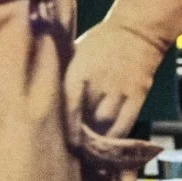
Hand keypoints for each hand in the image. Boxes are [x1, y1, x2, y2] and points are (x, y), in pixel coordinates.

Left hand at [64, 21, 159, 143]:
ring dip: (99, 139)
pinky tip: (110, 144)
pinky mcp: (138, 94)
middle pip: (89, 120)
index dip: (68, 128)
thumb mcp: (74, 54)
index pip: (70, 107)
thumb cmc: (99, 42)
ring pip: (108, 124)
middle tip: (76, 150)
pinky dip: (118, 136)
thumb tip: (43, 92)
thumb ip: (63, 76)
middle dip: (82, 136)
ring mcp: (121, 90)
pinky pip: (127, 122)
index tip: (66, 143)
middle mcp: (100, 84)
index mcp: (78, 73)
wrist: (137, 31)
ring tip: (92, 150)